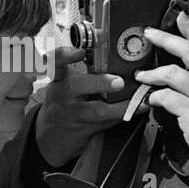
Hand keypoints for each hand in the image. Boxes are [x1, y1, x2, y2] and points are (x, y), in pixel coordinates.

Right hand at [33, 45, 129, 166]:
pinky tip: (137, 109)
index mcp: (59, 79)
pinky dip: (124, 115)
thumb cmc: (62, 103)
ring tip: (138, 101)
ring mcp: (72, 113)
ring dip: (120, 106)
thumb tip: (116, 59)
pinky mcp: (83, 129)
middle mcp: (63, 94)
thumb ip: (84, 72)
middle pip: (76, 86)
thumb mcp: (65, 84)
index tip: (79, 52)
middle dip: (100, 82)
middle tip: (119, 82)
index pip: (56, 61)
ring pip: (97, 110)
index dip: (66, 55)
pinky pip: (107, 122)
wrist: (50, 135)